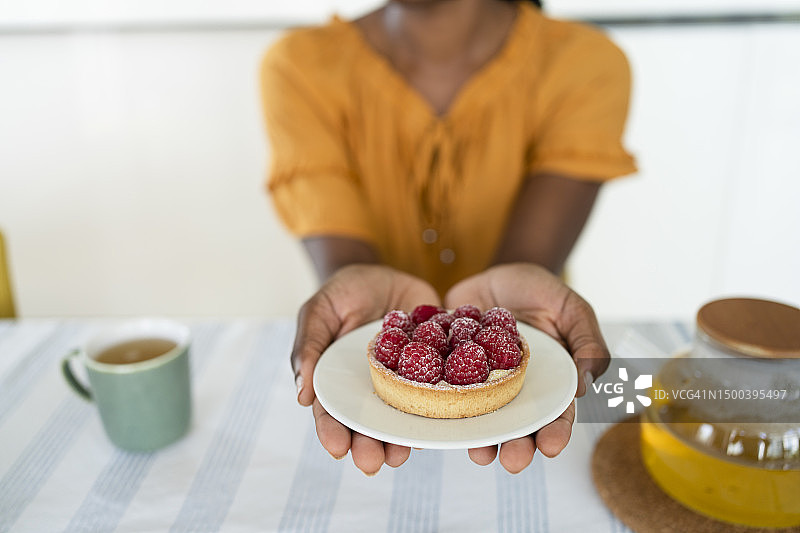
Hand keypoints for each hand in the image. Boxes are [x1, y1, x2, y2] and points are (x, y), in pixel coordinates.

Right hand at [291, 264, 439, 474]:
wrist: (385, 273)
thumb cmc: (344, 293)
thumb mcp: (319, 311)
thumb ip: (310, 347)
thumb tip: (302, 395)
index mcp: (339, 382)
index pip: (332, 413)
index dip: (333, 433)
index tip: (337, 449)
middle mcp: (372, 389)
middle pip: (368, 425)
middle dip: (369, 447)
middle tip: (372, 462)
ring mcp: (404, 381)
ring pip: (403, 417)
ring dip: (402, 439)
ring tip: (402, 453)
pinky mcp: (434, 368)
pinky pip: (438, 392)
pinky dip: (439, 409)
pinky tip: (440, 423)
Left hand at [445, 262, 609, 472]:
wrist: (495, 274)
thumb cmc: (541, 291)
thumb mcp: (570, 308)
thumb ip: (586, 342)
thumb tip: (587, 384)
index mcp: (548, 383)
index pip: (556, 414)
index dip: (555, 433)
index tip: (552, 446)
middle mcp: (514, 391)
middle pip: (518, 427)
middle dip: (518, 447)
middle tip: (514, 461)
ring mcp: (481, 385)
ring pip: (482, 419)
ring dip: (481, 440)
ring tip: (481, 454)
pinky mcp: (449, 373)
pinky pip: (444, 394)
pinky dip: (441, 410)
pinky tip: (439, 425)